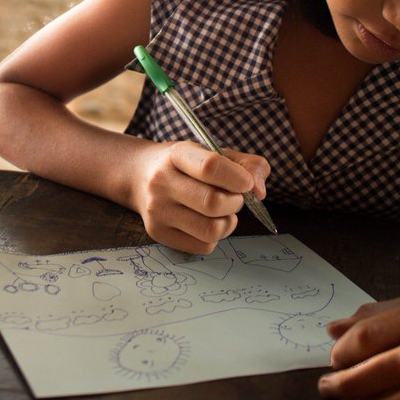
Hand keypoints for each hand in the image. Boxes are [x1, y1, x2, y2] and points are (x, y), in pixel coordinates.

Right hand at [133, 141, 268, 253]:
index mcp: (177, 154)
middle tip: (234, 198)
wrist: (139, 175)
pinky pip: (203, 246)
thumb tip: (260, 192)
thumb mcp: (213, 152)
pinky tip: (206, 222)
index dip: (238, 178)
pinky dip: (214, 238)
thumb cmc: (185, 165)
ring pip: (211, 230)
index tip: (246, 183)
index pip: (211, 167)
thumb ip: (247, 165)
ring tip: (222, 213)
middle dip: (236, 203)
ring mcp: (157, 210)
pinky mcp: (157, 233)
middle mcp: (161, 182)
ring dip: (228, 223)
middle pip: (213, 203)